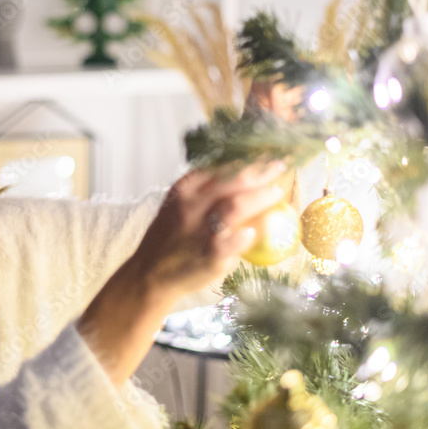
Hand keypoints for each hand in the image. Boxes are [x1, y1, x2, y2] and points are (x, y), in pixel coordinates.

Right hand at [129, 159, 288, 300]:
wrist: (149, 274)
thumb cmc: (169, 239)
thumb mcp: (177, 206)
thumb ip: (203, 192)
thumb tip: (242, 177)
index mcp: (183, 190)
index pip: (218, 166)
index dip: (244, 158)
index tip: (262, 154)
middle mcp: (190, 205)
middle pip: (232, 180)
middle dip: (260, 171)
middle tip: (279, 167)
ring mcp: (200, 229)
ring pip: (236, 205)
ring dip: (261, 197)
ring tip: (275, 193)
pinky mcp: (211, 254)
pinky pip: (237, 239)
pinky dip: (251, 233)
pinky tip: (257, 231)